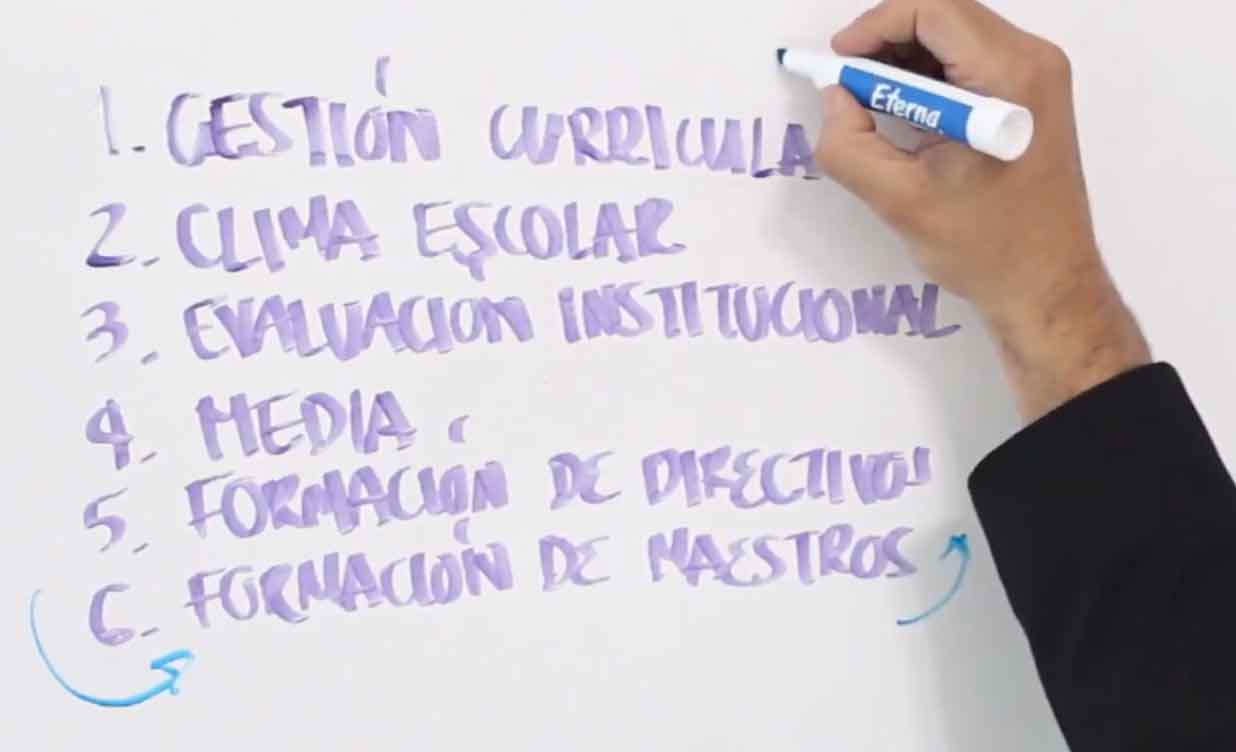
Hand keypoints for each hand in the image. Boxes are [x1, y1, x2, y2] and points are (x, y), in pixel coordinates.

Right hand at [816, 0, 1149, 420]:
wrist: (1047, 286)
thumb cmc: (987, 248)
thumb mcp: (898, 200)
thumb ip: (849, 144)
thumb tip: (835, 98)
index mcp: (1009, 78)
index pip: (934, 12)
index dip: (875, 26)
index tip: (837, 62)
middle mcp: (1033, 63)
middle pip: (945, 17)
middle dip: (886, 42)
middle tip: (845, 82)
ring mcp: (1037, 77)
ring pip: (955, 36)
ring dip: (904, 60)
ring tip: (868, 104)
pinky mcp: (1031, 97)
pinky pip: (970, 61)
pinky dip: (928, 77)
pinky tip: (902, 115)